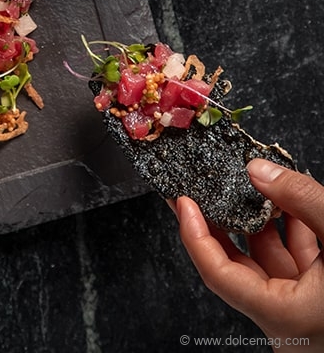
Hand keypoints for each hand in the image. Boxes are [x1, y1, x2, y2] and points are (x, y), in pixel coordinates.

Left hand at [173, 158, 323, 349]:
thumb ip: (303, 201)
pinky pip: (298, 264)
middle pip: (238, 266)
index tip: (182, 200)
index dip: (194, 234)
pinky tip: (293, 203)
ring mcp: (306, 313)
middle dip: (222, 222)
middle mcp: (289, 321)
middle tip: (200, 186)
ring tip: (252, 183)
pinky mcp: (322, 302)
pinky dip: (294, 232)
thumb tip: (258, 170)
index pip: (218, 274)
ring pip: (270, 262)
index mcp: (286, 317)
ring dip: (263, 221)